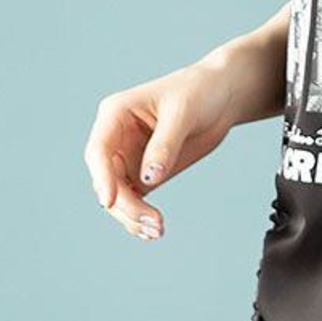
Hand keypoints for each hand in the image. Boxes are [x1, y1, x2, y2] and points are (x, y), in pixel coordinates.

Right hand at [82, 58, 237, 239]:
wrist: (223, 94)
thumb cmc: (199, 91)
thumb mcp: (182, 113)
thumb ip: (165, 145)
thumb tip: (149, 178)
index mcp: (115, 114)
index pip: (98, 151)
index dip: (102, 177)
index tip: (110, 202)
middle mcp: (116, 138)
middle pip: (106, 180)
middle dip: (124, 204)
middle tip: (153, 223)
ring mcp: (129, 157)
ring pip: (118, 195)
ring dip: (131, 216)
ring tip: (157, 230)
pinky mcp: (145, 172)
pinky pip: (134, 199)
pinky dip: (140, 216)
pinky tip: (153, 229)